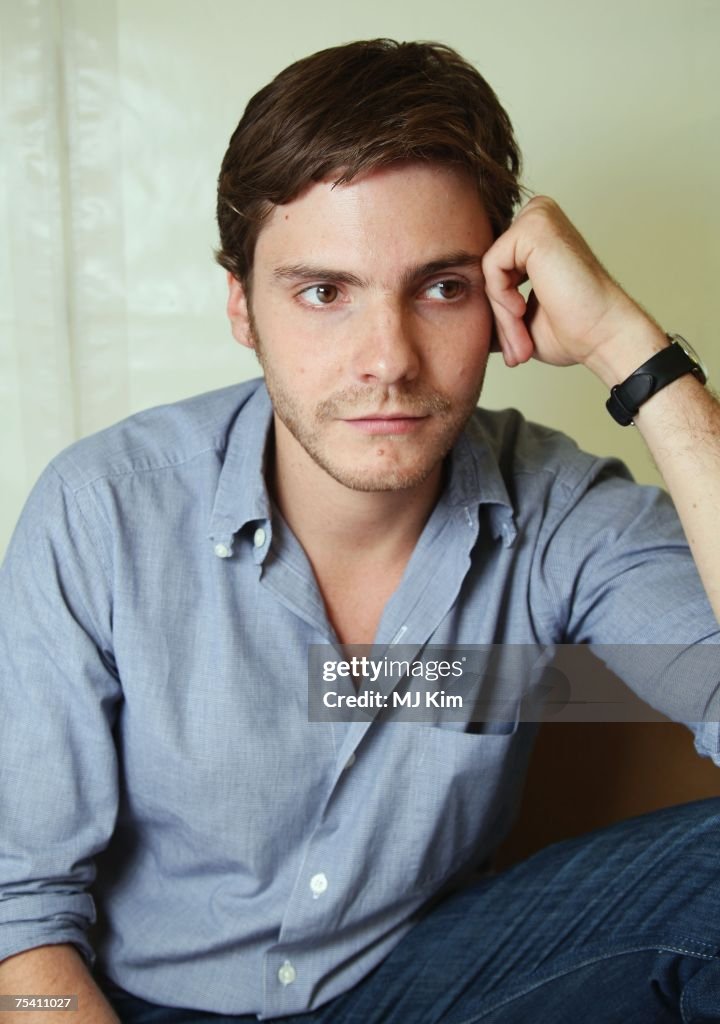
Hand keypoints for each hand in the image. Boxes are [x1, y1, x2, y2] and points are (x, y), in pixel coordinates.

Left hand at [481, 196, 654, 372]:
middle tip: (519, 349)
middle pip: (486, 271)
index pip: (490, 272)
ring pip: (487, 272)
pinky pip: (490, 268)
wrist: (603, 336)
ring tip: (522, 339)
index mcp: (534, 234)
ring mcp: (536, 216)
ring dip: (501, 315)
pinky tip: (524, 312)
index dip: (498, 314)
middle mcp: (536, 216)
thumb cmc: (572, 329)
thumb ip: (492, 304)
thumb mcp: (519, 317)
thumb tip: (456, 308)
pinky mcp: (533, 226)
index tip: (516, 346)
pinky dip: (501, 301)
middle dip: (498, 317)